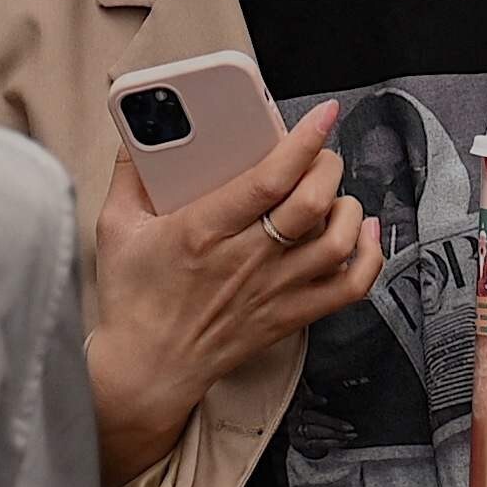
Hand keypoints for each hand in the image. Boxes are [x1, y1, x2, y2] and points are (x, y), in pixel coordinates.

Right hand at [84, 103, 383, 484]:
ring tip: (333, 191)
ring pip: (336, 241)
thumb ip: (129, 174)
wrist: (147, 370)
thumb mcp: (117, 228)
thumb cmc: (132, 299)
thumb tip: (139, 130)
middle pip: (310, 204)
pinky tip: (363, 233)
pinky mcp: (289, 316)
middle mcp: (246, 260)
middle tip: (318, 153)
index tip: (321, 115)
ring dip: (347, 207)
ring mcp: (273, 290)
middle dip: (327, 166)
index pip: (267, 179)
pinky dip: (369, 257)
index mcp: (203, 231)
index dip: (302, 141)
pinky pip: (348, 288)